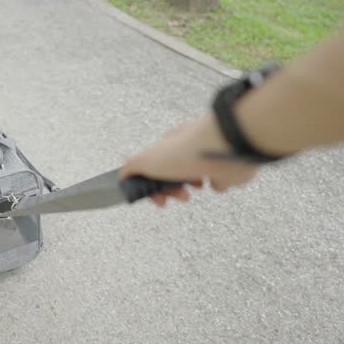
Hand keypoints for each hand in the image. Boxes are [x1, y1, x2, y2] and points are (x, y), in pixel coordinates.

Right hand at [120, 114, 259, 205]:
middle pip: (170, 176)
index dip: (150, 186)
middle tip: (172, 198)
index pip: (153, 168)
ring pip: (192, 181)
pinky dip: (213, 186)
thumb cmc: (184, 151)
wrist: (221, 150)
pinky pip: (216, 182)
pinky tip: (210, 182)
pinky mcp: (222, 168)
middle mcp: (184, 150)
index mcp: (166, 145)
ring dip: (188, 189)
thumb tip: (122, 176)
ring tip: (190, 191)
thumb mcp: (145, 159)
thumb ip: (130, 168)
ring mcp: (203, 160)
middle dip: (169, 190)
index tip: (155, 198)